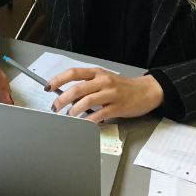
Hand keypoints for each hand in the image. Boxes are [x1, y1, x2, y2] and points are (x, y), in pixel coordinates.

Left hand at [47, 68, 163, 121]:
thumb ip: (88, 84)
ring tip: (69, 116)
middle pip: (77, 88)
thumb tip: (67, 96)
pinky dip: (88, 120)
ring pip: (86, 101)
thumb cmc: (124, 86)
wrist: (147, 91)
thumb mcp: (105, 79)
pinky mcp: (117, 107)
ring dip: (74, 111)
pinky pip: (99, 114)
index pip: (73, 73)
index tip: (48, 87)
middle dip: (62, 99)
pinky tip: (83, 123)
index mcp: (97, 73)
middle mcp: (103, 81)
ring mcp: (110, 94)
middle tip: (55, 107)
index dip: (58, 79)